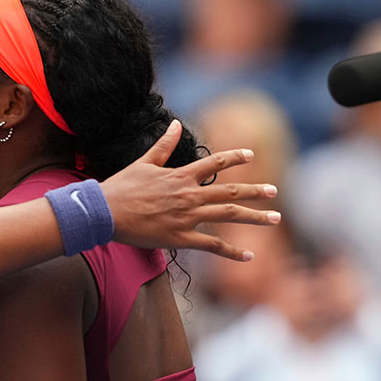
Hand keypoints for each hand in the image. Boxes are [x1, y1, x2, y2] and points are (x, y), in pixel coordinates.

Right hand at [100, 120, 279, 261]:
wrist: (104, 212)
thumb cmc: (121, 187)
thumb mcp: (144, 162)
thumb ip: (164, 145)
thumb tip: (176, 124)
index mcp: (180, 176)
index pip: (215, 162)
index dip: (235, 157)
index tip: (251, 155)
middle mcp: (189, 195)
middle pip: (230, 192)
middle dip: (256, 191)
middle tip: (275, 192)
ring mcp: (187, 217)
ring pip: (228, 216)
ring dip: (255, 217)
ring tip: (275, 218)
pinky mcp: (180, 238)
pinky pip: (212, 245)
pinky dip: (231, 252)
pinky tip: (248, 256)